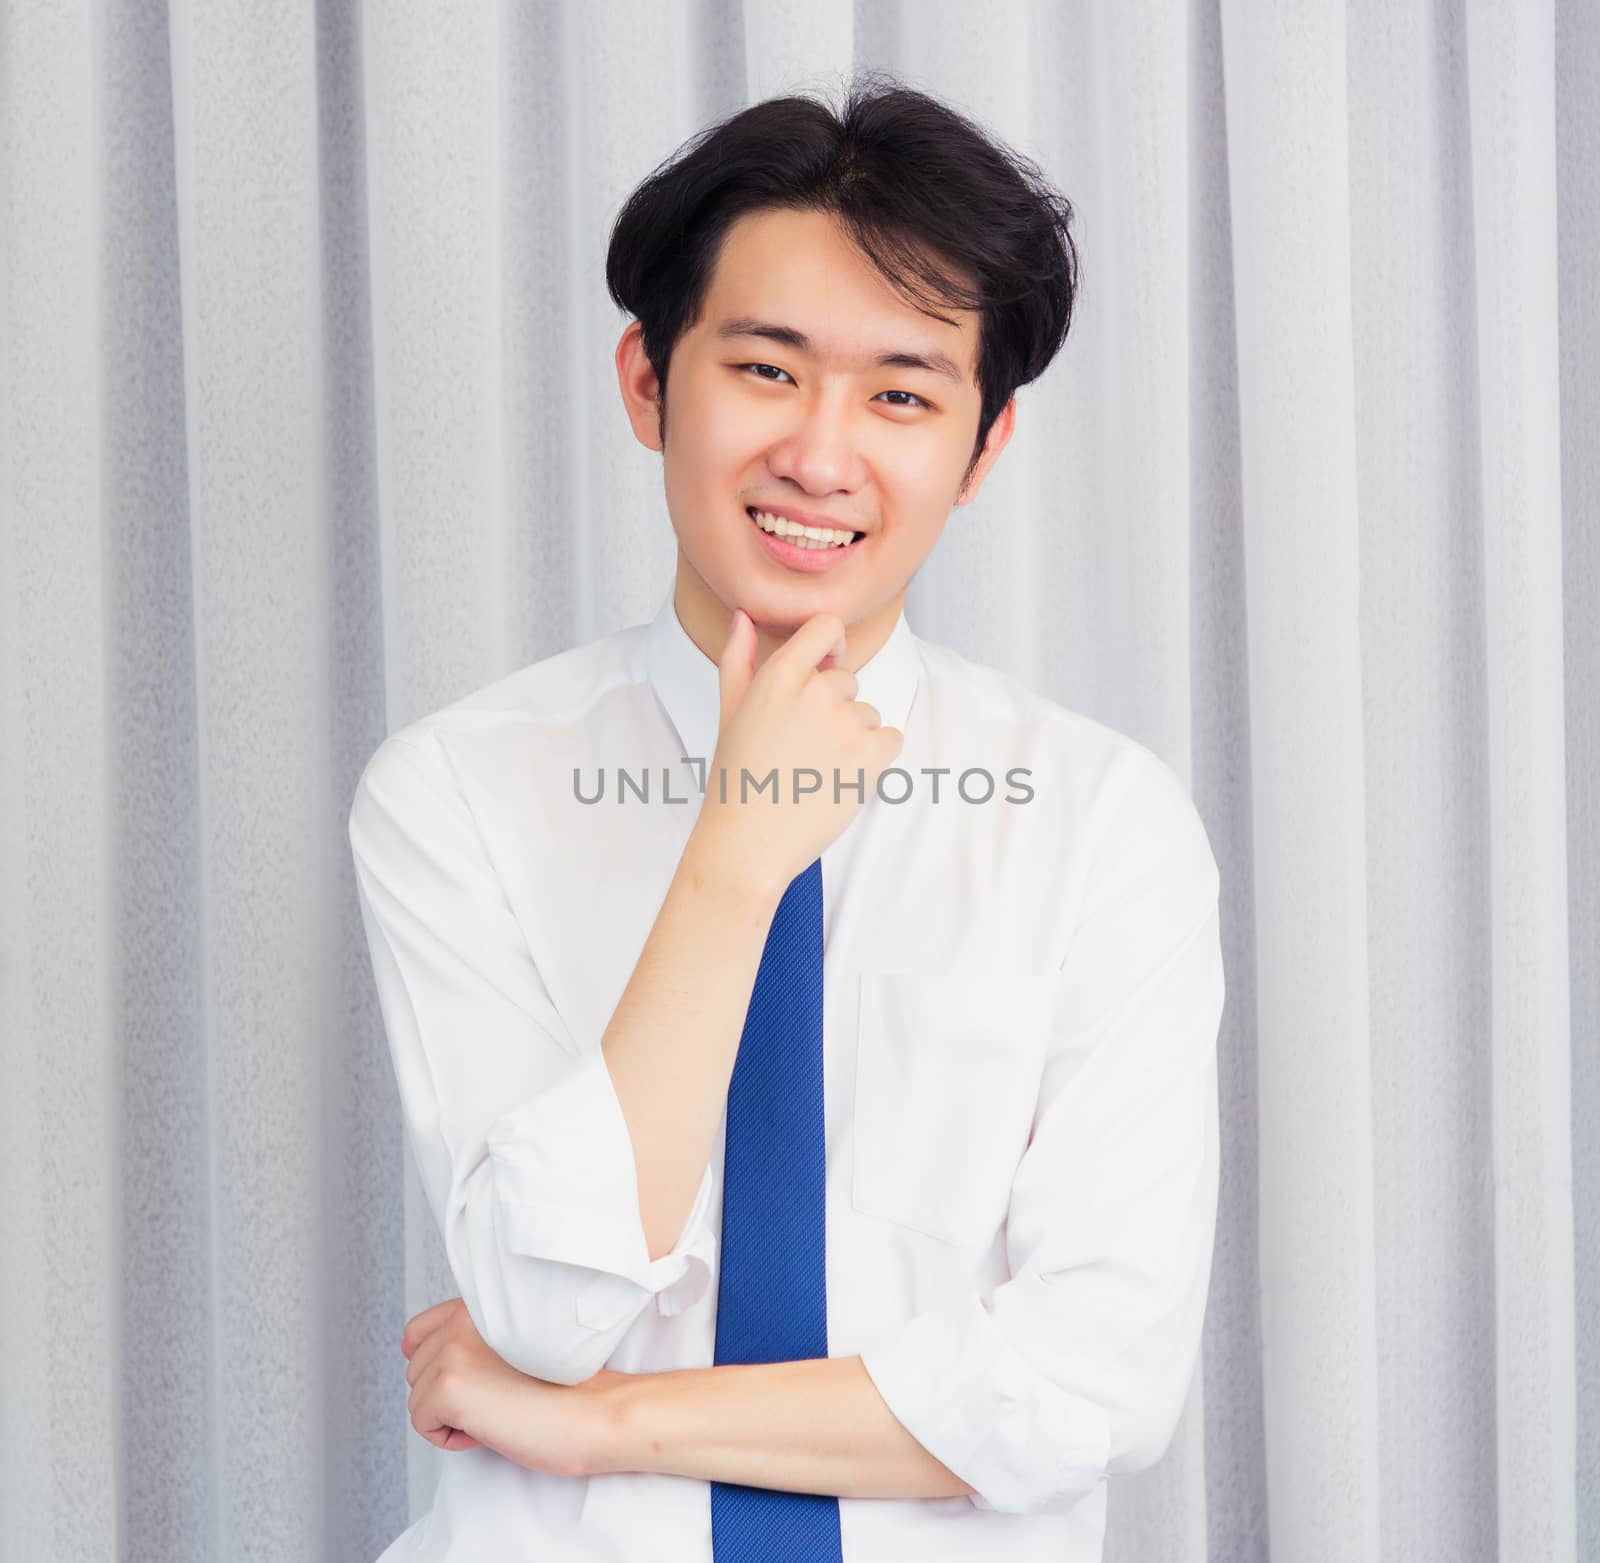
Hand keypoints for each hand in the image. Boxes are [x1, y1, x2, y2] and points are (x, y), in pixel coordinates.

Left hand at [400, 1297, 623, 1477]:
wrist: (589, 1412)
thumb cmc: (563, 1386)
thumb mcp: (515, 1343)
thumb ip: (472, 1337)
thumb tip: (411, 1353)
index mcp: (481, 1305)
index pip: (417, 1330)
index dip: (431, 1364)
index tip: (464, 1381)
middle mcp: (463, 1320)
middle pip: (416, 1370)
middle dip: (447, 1394)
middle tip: (496, 1397)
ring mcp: (453, 1352)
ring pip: (417, 1398)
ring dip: (450, 1415)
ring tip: (495, 1411)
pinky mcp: (449, 1387)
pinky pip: (422, 1423)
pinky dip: (449, 1437)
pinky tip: (488, 1427)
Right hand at [690, 608, 902, 894]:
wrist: (748, 845)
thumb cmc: (736, 781)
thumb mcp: (730, 713)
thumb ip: (739, 660)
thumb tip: (743, 618)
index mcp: (779, 676)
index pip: (826, 626)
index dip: (831, 645)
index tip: (826, 666)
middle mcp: (816, 691)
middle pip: (848, 681)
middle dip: (834, 710)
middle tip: (802, 750)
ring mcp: (847, 722)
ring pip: (868, 714)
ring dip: (852, 739)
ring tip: (815, 772)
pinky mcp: (871, 754)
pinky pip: (891, 738)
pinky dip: (875, 759)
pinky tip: (841, 779)